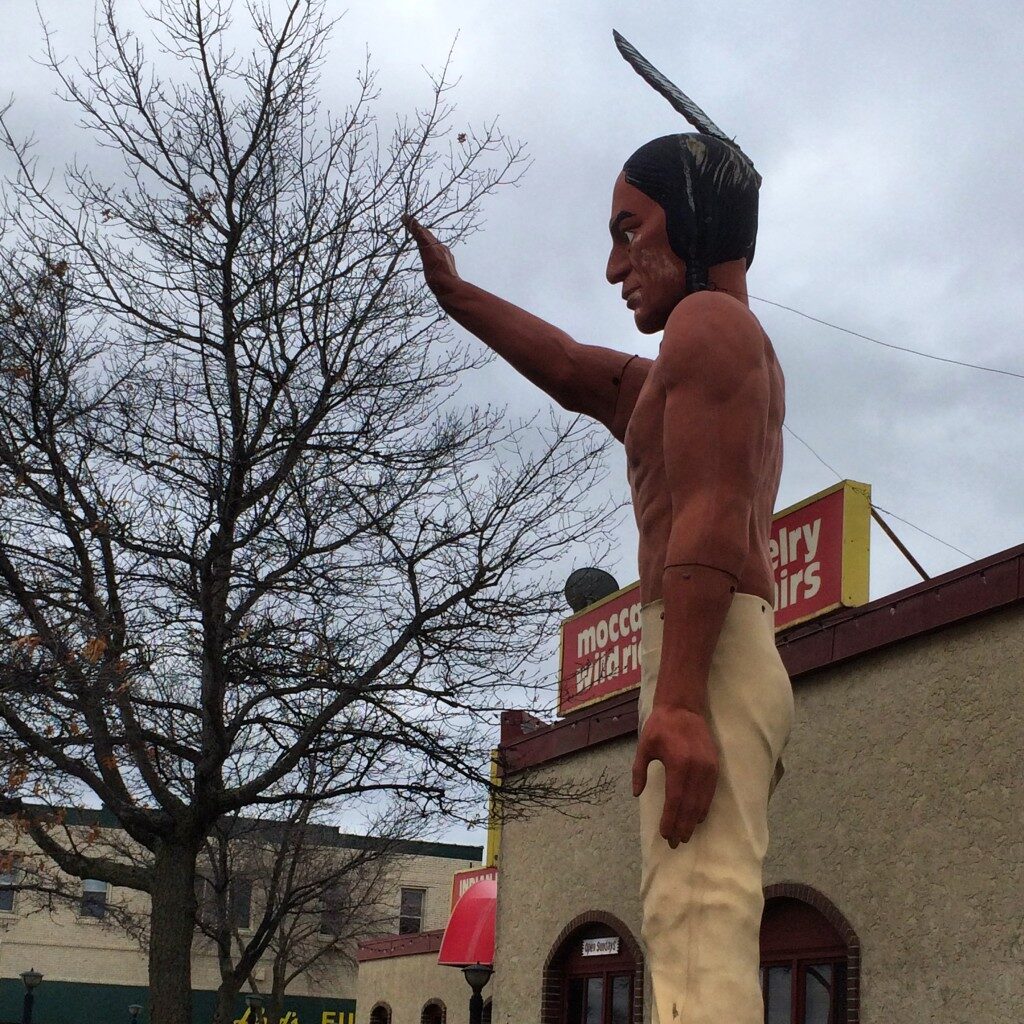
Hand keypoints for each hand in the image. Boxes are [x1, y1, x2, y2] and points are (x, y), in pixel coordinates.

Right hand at [402, 215, 459, 298]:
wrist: (451, 291)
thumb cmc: (438, 274)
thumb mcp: (427, 253)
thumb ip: (421, 237)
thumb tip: (413, 221)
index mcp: (437, 246)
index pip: (424, 231)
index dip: (414, 224)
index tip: (404, 217)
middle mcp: (443, 250)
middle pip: (430, 238)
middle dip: (420, 231)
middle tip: (412, 225)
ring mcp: (446, 260)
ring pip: (434, 247)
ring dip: (427, 241)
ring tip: (421, 239)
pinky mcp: (446, 270)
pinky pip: (437, 257)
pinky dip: (431, 253)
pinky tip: (432, 258)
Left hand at [632, 704, 718, 847]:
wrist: (683, 707)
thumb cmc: (660, 726)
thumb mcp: (644, 747)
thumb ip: (638, 771)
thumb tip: (636, 793)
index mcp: (678, 763)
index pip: (675, 800)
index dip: (670, 820)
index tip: (665, 835)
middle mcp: (696, 768)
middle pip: (690, 806)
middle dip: (682, 826)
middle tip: (675, 842)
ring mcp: (708, 767)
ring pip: (702, 802)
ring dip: (693, 821)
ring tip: (685, 835)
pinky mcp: (715, 766)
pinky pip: (710, 793)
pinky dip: (704, 807)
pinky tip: (698, 818)